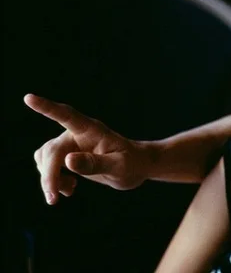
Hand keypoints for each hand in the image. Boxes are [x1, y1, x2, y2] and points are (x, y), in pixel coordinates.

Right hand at [24, 94, 149, 204]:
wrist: (134, 167)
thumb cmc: (131, 163)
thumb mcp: (119, 166)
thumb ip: (95, 164)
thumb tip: (67, 160)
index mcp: (92, 129)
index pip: (67, 115)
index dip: (47, 107)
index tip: (29, 98)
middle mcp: (77, 133)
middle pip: (52, 150)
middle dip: (49, 175)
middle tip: (53, 199)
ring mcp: (70, 144)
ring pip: (45, 158)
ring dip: (50, 179)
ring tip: (69, 191)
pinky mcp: (65, 155)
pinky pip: (47, 166)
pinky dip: (53, 180)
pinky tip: (70, 188)